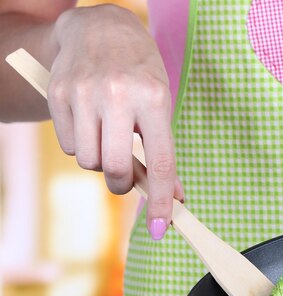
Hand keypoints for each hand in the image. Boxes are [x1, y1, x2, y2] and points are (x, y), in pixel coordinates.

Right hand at [48, 4, 182, 238]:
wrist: (101, 29)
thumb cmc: (140, 73)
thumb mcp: (161, 104)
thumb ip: (163, 150)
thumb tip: (173, 198)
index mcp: (153, 98)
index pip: (161, 162)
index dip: (162, 201)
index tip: (162, 229)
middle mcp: (117, 95)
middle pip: (115, 169)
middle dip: (121, 184)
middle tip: (125, 177)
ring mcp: (84, 93)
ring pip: (89, 161)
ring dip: (100, 163)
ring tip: (108, 138)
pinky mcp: (58, 94)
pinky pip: (69, 147)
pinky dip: (81, 146)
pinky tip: (89, 124)